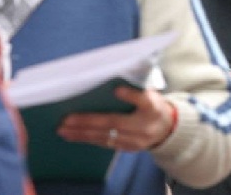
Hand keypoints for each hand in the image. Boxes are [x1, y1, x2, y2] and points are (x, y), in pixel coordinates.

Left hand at [57, 86, 175, 150]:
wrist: (168, 129)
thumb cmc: (153, 105)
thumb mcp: (151, 93)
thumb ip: (135, 89)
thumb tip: (110, 82)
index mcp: (153, 107)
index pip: (143, 100)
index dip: (130, 95)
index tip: (117, 90)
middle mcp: (145, 125)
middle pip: (115, 123)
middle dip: (88, 122)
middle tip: (66, 119)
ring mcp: (137, 140)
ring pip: (106, 137)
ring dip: (82, 133)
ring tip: (63, 130)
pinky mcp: (129, 148)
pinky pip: (105, 144)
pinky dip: (88, 139)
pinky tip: (74, 136)